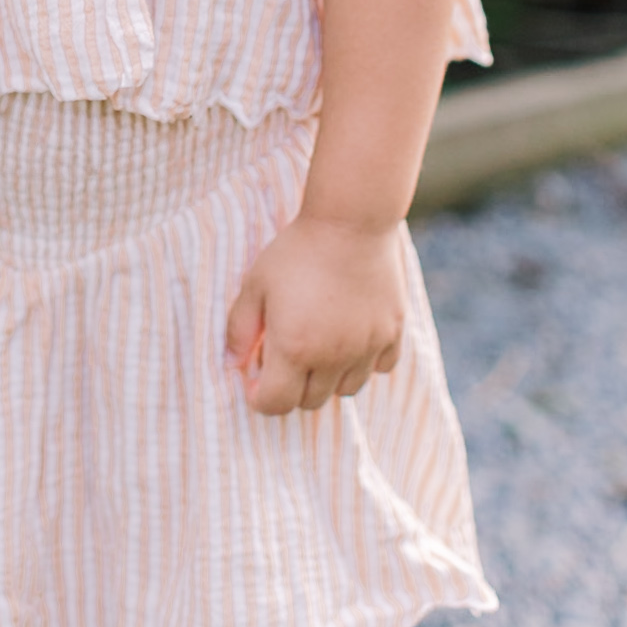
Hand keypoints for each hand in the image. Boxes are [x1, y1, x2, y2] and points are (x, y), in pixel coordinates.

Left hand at [225, 213, 405, 415]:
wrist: (351, 222)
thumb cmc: (297, 250)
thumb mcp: (255, 283)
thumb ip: (240, 328)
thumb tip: (233, 362)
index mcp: (295, 349)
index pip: (277, 404)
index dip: (260, 398)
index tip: (256, 381)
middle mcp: (333, 358)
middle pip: (311, 402)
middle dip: (292, 387)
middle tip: (285, 353)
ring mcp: (367, 348)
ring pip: (346, 390)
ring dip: (328, 378)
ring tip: (319, 343)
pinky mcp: (393, 334)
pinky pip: (379, 368)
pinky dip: (364, 361)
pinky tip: (351, 334)